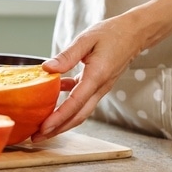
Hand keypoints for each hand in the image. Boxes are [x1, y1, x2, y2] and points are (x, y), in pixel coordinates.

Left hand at [32, 13, 145, 141]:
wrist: (135, 33)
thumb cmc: (112, 33)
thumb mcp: (86, 39)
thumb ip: (67, 55)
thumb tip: (47, 68)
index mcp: (97, 76)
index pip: (75, 103)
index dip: (58, 118)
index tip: (43, 128)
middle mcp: (100, 88)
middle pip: (78, 116)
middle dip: (57, 129)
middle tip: (36, 137)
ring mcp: (100, 89)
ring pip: (80, 112)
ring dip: (61, 121)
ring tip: (42, 126)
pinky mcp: (98, 86)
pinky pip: (81, 100)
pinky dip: (67, 104)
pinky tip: (54, 97)